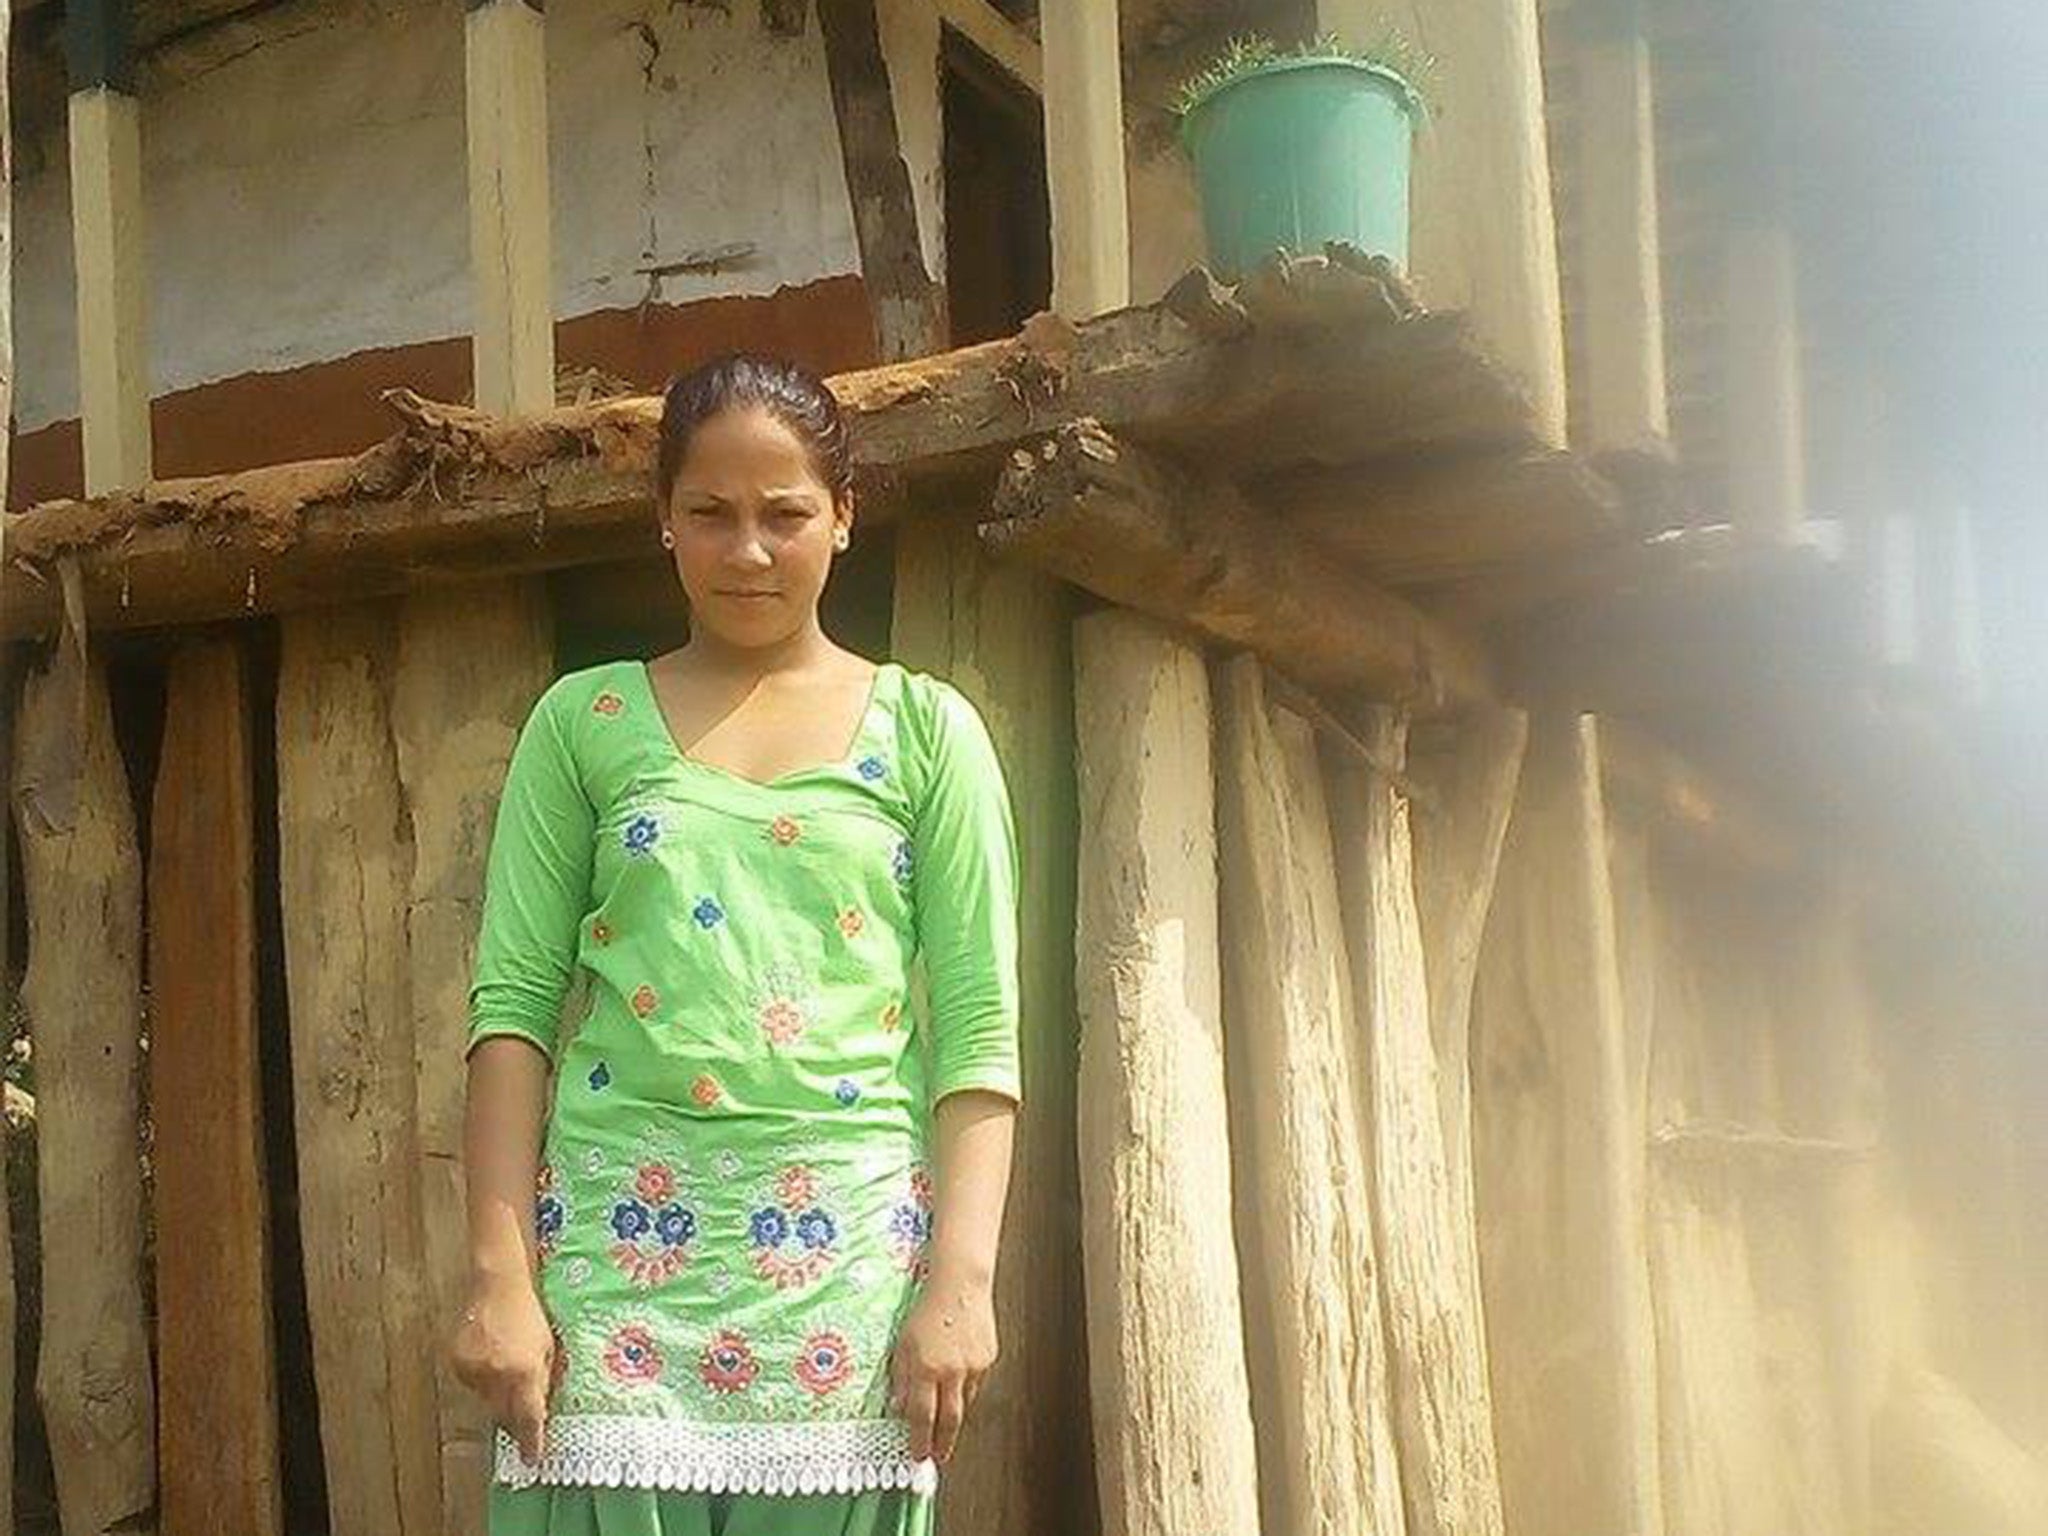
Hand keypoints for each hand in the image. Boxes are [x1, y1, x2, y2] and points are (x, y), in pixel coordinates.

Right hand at [449, 1271, 555, 1465]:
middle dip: (514, 1421)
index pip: (529, 1418)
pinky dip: (482, 1380)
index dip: (531, 1442)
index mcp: (524, 1372)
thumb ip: (543, 1380)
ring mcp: (473, 1369)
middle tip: (522, 1423)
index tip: (532, 1459)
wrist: (498, 1285)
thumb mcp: (549, 1348)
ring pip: (486, 1401)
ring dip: (498, 1397)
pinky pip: (472, 1384)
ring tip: (507, 1374)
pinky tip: (491, 1362)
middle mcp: (497, 1376)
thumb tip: (540, 1409)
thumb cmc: (531, 1314)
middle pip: (504, 1415)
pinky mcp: (457, 1362)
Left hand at [888, 1271, 997, 1464]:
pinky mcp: (988, 1358)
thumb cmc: (927, 1308)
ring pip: (964, 1402)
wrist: (961, 1283)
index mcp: (926, 1366)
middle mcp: (951, 1370)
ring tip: (945, 1426)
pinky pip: (975, 1383)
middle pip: (949, 1419)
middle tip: (938, 1456)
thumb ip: (900, 1377)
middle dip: (943, 1443)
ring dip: (953, 1417)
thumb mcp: (902, 1342)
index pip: (921, 1415)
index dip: (919, 1439)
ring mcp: (973, 1365)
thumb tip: (898, 1406)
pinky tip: (956, 1385)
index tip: (918, 1455)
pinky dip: (964, 1390)